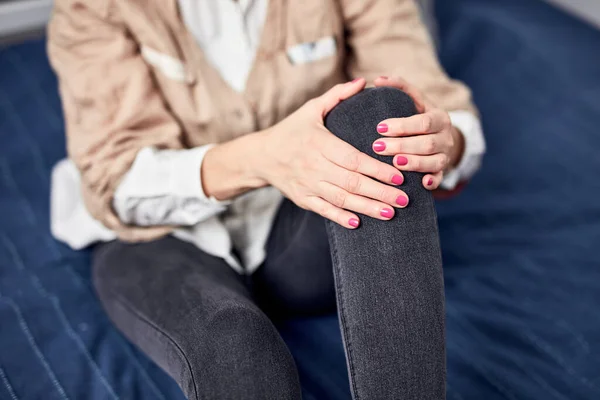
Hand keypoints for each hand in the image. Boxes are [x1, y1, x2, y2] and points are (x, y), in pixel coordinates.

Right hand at [255, 79, 409, 228]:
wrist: (261, 156)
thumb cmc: (291, 130)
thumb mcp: (311, 109)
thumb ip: (337, 95)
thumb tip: (362, 82)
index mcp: (319, 143)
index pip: (353, 159)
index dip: (377, 169)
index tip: (398, 176)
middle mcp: (313, 166)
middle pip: (352, 182)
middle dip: (380, 192)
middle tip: (404, 199)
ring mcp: (308, 184)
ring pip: (341, 199)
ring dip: (367, 208)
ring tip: (390, 213)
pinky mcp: (302, 198)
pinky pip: (324, 210)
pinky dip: (340, 217)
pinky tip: (358, 223)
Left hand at [371, 76, 464, 189]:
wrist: (438, 137)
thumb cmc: (418, 116)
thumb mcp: (413, 99)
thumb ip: (398, 87)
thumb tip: (377, 80)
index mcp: (439, 117)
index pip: (423, 122)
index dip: (402, 126)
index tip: (380, 127)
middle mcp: (446, 137)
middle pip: (427, 144)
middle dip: (402, 146)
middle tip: (378, 146)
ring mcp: (445, 156)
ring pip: (434, 162)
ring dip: (414, 163)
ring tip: (394, 163)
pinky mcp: (442, 172)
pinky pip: (439, 179)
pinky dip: (432, 182)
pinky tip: (421, 183)